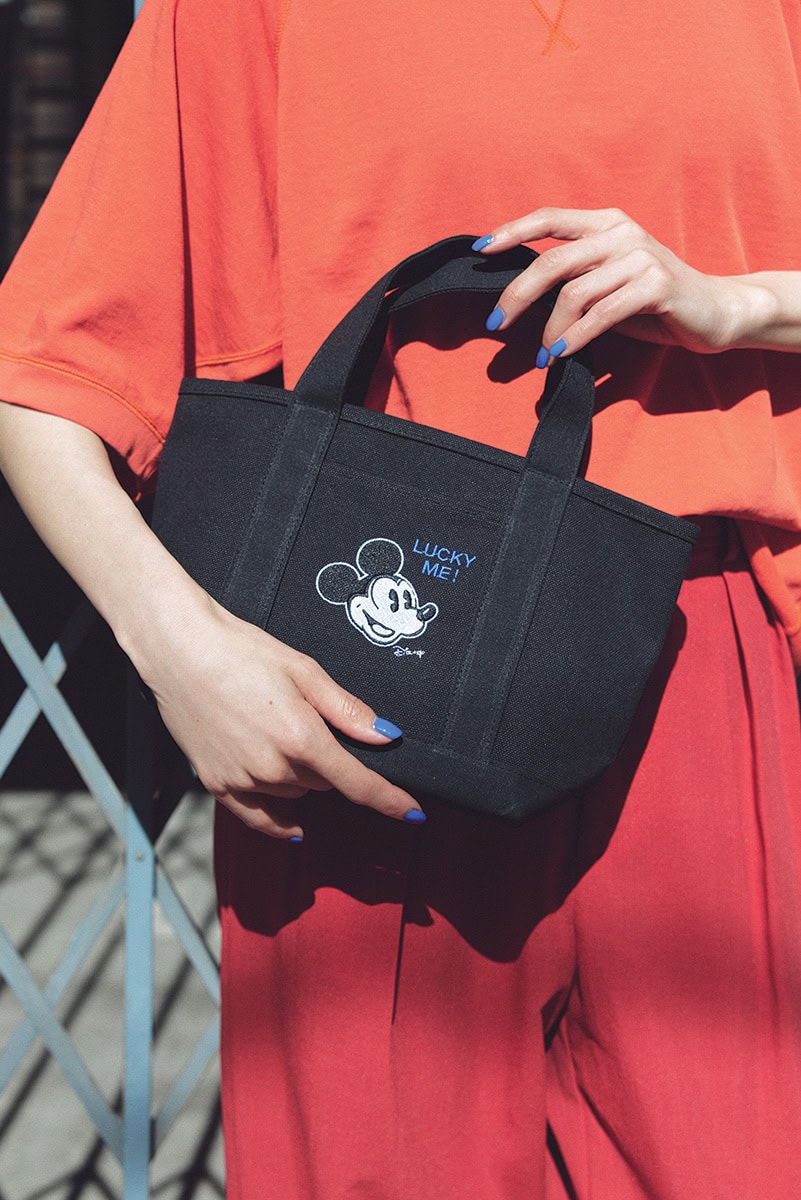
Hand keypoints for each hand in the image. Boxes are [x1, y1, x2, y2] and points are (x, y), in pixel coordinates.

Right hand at [145, 593, 423, 839]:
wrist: (178, 648)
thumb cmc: (241, 650)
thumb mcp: (304, 671)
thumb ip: (347, 710)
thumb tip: (385, 736)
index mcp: (301, 737)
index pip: (356, 783)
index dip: (389, 799)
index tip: (413, 812)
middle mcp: (272, 767)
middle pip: (324, 783)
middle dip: (328, 761)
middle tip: (307, 721)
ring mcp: (241, 779)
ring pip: (294, 793)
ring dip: (299, 776)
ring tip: (273, 730)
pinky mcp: (215, 784)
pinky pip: (257, 817)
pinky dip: (278, 821)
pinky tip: (293, 827)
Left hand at [475, 207, 773, 361]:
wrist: (714, 312)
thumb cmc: (651, 301)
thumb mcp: (606, 283)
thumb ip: (572, 280)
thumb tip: (519, 299)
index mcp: (605, 223)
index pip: (549, 218)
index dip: (512, 232)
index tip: (480, 250)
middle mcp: (621, 232)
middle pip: (553, 260)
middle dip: (517, 294)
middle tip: (496, 324)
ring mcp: (640, 257)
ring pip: (575, 292)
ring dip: (550, 329)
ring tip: (541, 354)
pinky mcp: (656, 286)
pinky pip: (603, 313)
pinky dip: (577, 336)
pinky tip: (560, 353)